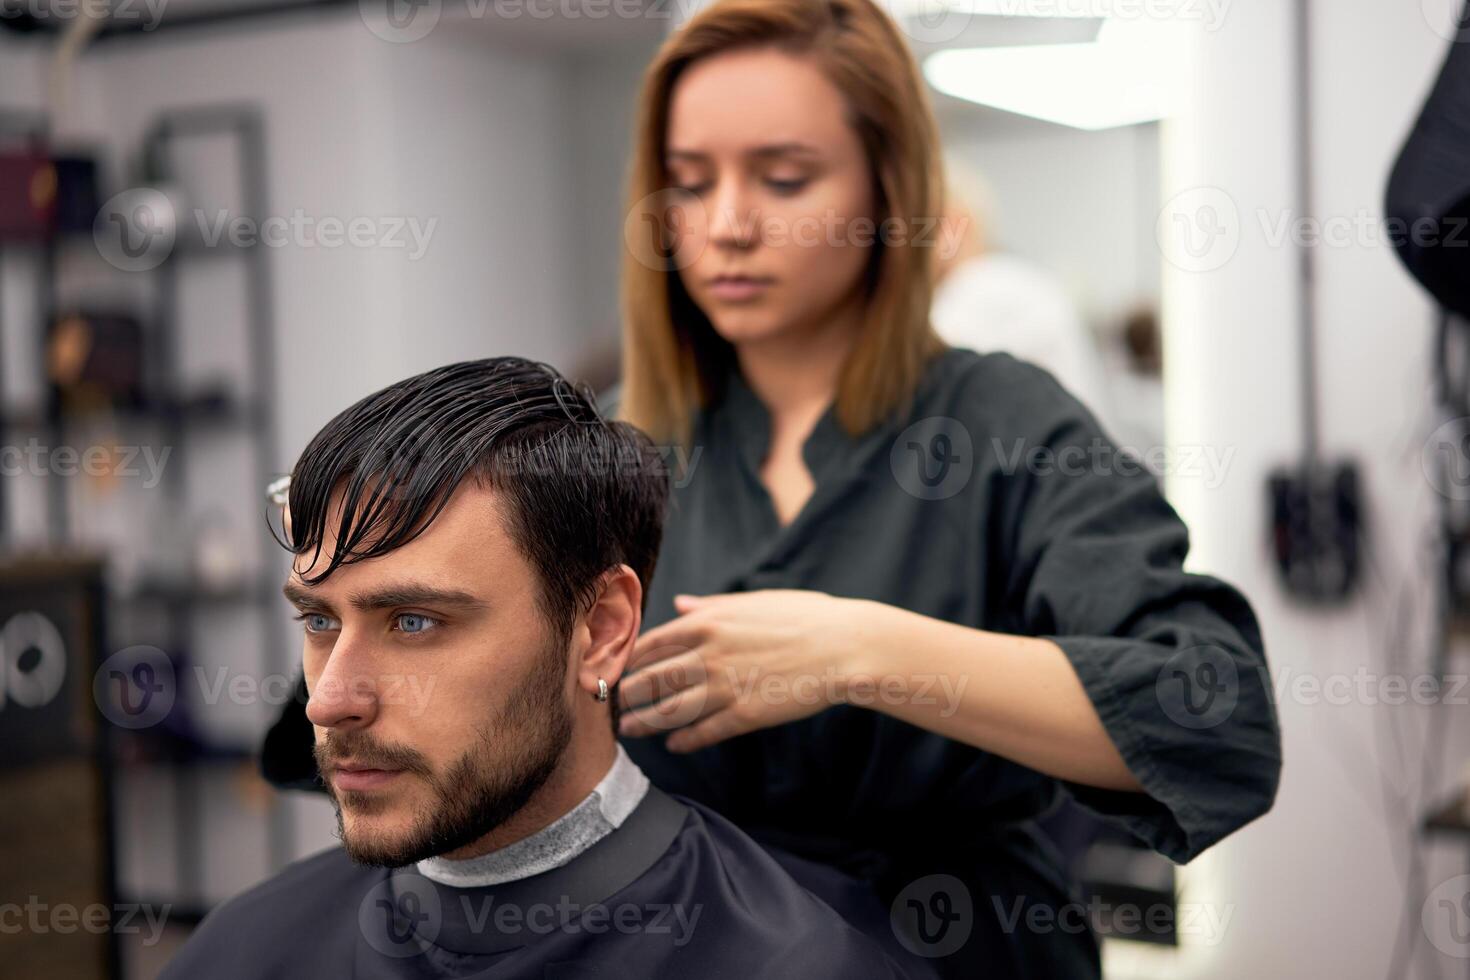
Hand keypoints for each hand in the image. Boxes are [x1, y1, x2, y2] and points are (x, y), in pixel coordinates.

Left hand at [617, 589, 875, 752]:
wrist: (844, 647)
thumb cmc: (804, 617)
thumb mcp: (754, 601)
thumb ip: (711, 605)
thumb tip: (679, 603)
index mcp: (708, 623)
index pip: (651, 644)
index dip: (629, 660)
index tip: (618, 670)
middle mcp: (709, 655)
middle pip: (652, 679)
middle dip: (627, 694)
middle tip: (612, 705)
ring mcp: (725, 687)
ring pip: (670, 710)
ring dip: (644, 722)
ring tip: (629, 730)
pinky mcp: (745, 715)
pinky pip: (704, 731)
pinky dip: (684, 740)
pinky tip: (673, 744)